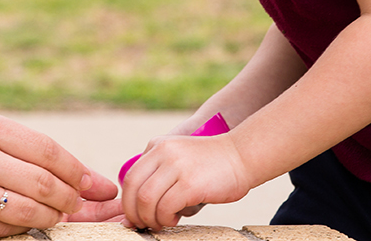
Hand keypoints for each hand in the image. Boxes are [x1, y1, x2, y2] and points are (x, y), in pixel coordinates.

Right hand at [0, 111, 117, 238]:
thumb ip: (17, 146)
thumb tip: (78, 174)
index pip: (50, 152)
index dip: (79, 173)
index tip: (96, 185)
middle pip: (46, 186)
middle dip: (72, 200)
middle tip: (79, 206)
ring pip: (29, 214)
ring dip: (51, 220)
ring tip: (53, 216)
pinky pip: (2, 234)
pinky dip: (20, 232)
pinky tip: (22, 225)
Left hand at [119, 134, 250, 229]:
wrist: (243, 156)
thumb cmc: (212, 164)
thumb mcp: (178, 157)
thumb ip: (159, 174)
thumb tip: (136, 207)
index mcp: (157, 146)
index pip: (130, 177)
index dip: (128, 201)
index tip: (134, 215)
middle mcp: (163, 153)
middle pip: (134, 189)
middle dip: (135, 213)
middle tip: (144, 224)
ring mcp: (176, 167)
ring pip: (146, 199)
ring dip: (150, 218)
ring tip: (162, 222)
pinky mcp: (190, 183)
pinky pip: (165, 207)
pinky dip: (166, 218)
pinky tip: (174, 219)